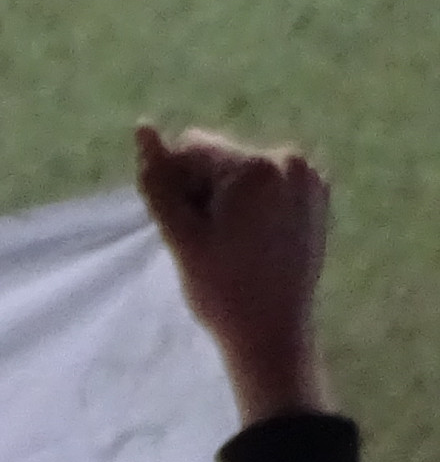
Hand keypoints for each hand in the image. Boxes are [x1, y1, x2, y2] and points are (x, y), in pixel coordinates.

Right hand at [134, 123, 332, 425]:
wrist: (273, 333)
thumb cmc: (219, 289)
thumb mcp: (181, 235)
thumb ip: (160, 181)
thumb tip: (143, 128)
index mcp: (256, 165)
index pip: (193, 148)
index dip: (178, 187)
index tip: (189, 230)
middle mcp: (290, 160)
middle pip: (221, 159)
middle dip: (204, 193)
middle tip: (210, 245)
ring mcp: (310, 177)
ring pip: (244, 174)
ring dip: (227, 202)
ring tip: (231, 248)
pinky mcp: (318, 197)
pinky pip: (270, 187)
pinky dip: (253, 208)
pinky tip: (253, 245)